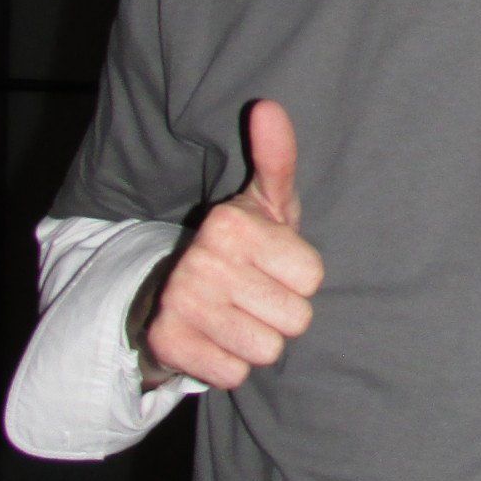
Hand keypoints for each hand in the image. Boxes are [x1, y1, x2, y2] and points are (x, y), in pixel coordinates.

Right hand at [132, 100, 323, 392]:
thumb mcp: (266, 202)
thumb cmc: (244, 246)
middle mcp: (202, 260)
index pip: (313, 278)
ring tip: (236, 316)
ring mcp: (181, 303)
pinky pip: (234, 375)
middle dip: (281, 313)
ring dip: (257, 342)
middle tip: (254, 295)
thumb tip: (269, 106)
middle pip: (296, 319)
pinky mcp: (168, 343)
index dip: (299, 278)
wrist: (177, 295)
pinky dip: (229, 365)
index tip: (272, 266)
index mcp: (231, 224)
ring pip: (267, 350)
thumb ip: (277, 157)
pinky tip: (215, 340)